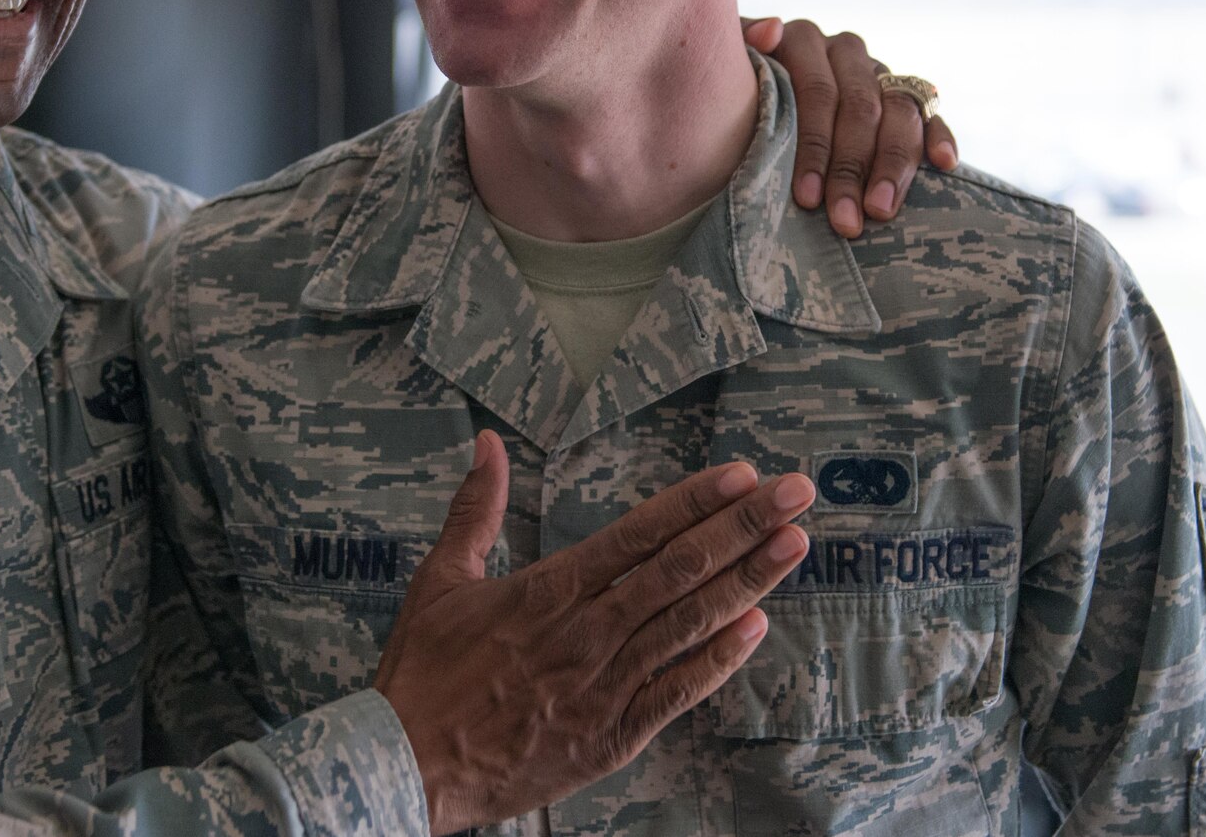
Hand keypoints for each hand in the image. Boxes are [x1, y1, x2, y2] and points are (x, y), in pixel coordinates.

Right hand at [375, 432, 812, 833]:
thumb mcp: (439, 579)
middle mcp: (585, 632)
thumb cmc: (422, 671)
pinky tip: (757, 628)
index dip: (694, 501)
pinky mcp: (612, 735)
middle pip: (680, 570)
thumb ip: (475, 508)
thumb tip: (487, 443)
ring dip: (747, 581)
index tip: (741, 474)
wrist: (410, 763)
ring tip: (795, 545)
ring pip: (690, 624)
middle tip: (796, 493)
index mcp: (547, 590)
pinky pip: (677, 692)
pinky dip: (718, 660)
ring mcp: (604, 685)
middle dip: (743, 527)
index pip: (638, 533)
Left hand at [744, 17, 958, 238]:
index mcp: (800, 39)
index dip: (815, 148)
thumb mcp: (720, 71)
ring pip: (899, 112)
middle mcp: (843, 50)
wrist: (735, 93)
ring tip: (882, 211)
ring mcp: (876, 71)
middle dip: (853, 170)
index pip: (817, 93)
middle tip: (847, 221)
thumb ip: (740, 52)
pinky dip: (939, 135)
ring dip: (895, 166)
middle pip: (861, 109)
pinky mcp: (902, 94)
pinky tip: (945, 165)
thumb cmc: (722, 93)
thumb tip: (771, 31)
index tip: (807, 199)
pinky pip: (928, 111)